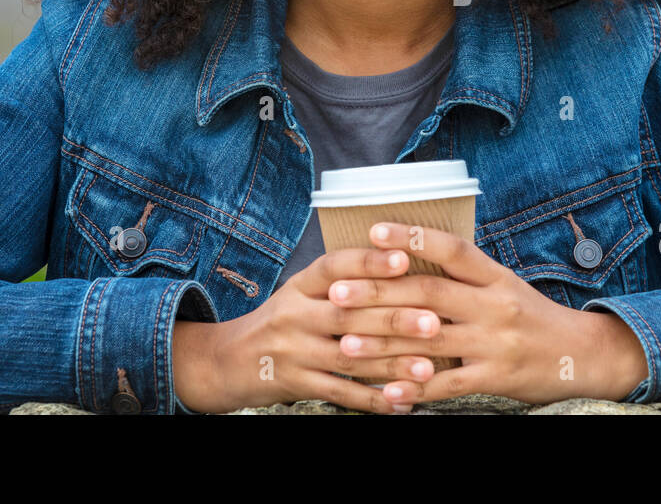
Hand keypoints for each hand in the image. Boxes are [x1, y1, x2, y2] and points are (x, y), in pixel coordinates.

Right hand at [171, 245, 444, 413]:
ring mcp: (294, 351)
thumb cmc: (279, 322)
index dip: (369, 262)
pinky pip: (340, 392)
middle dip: (395, 318)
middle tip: (434, 321)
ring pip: (349, 356)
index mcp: (300, 285)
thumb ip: (339, 281)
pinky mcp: (295, 384)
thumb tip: (400, 260)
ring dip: (392, 364)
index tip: (404, 259)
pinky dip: (373, 400)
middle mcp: (295, 314)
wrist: (226, 362)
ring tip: (427, 367)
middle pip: (349, 313)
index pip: (335, 266)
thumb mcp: (299, 292)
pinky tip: (401, 402)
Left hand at [328, 222, 648, 407]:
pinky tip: (385, 391)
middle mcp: (495, 304)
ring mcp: (495, 343)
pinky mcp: (496, 379)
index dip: (412, 237)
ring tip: (345, 343)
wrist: (580, 355)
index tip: (372, 232)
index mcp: (495, 276)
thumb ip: (462, 274)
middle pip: (429, 294)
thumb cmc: (530, 316)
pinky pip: (448, 384)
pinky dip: (414, 387)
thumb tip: (407, 253)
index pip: (451, 249)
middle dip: (378, 293)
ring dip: (383, 344)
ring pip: (430, 341)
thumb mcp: (503, 284)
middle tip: (336, 292)